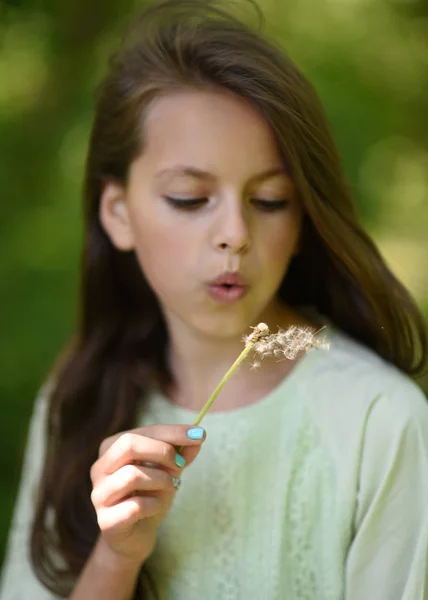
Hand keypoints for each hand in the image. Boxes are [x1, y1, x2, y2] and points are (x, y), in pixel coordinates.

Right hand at [90, 424, 205, 566]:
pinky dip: (154, 504)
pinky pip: (135, 506)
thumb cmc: (149, 496)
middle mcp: (99, 469)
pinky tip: (158, 507)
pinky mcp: (106, 521)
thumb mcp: (168, 471)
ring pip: (131, 475)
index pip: (143, 431)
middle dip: (162, 451)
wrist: (136, 536)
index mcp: (111, 449)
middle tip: (181, 464)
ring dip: (161, 479)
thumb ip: (181, 453)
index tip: (199, 434)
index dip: (172, 432)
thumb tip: (198, 436)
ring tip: (173, 487)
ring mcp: (99, 495)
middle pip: (128, 445)